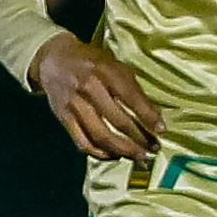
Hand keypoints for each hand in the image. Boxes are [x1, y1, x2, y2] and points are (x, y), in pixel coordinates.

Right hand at [32, 35, 161, 160]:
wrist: (54, 60)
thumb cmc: (93, 64)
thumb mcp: (117, 68)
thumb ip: (135, 91)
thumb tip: (155, 116)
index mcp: (106, 72)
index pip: (131, 98)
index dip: (148, 116)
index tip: (162, 130)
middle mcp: (88, 89)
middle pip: (117, 120)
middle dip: (140, 138)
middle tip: (154, 148)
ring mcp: (73, 105)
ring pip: (100, 135)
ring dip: (123, 150)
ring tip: (139, 156)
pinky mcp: (63, 117)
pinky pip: (82, 142)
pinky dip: (101, 153)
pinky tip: (115, 155)